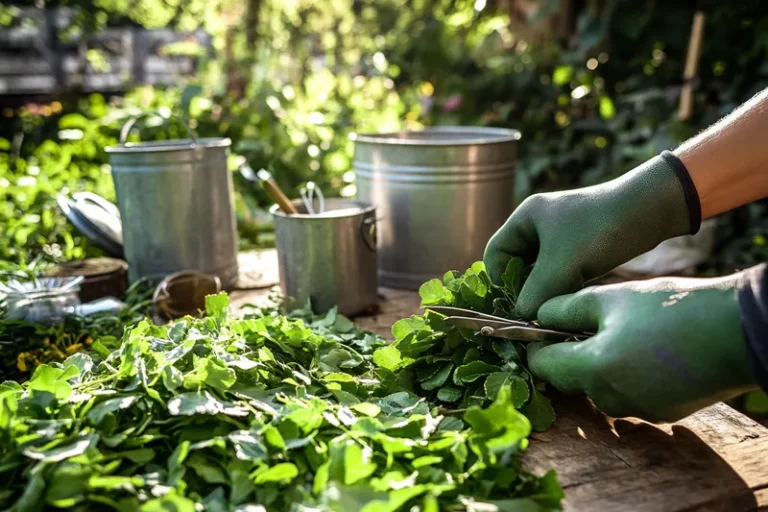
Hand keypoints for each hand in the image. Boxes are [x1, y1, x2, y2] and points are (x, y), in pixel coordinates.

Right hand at [484, 156, 695, 318]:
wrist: (653, 209)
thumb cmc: (600, 229)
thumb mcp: (563, 264)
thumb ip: (536, 293)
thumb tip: (519, 318)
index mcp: (525, 218)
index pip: (495, 254)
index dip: (498, 281)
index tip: (512, 305)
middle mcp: (538, 225)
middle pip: (516, 265)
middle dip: (523, 290)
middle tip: (533, 313)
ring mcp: (561, 237)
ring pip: (540, 273)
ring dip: (544, 291)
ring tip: (553, 309)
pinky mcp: (581, 248)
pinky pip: (560, 273)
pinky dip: (561, 288)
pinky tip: (571, 301)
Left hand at [527, 275, 757, 422]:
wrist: (739, 332)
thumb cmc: (671, 309)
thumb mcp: (610, 298)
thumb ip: (564, 309)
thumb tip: (538, 317)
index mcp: (592, 370)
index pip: (542, 365)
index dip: (536, 344)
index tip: (541, 325)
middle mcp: (610, 399)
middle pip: (570, 378)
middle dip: (569, 351)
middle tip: (584, 321)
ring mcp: (638, 410)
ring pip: (598, 386)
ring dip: (598, 361)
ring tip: (620, 330)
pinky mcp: (662, 412)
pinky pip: (628, 393)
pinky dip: (626, 373)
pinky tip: (644, 348)